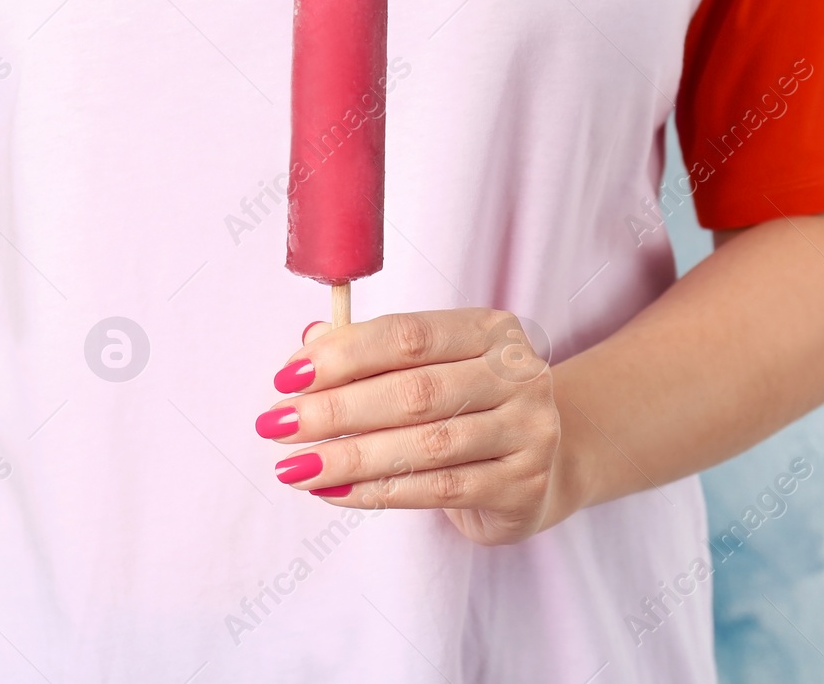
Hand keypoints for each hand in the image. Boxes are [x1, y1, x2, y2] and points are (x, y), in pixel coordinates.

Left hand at [256, 309, 568, 545]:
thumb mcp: (431, 368)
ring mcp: (529, 431)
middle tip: (277, 425)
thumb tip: (307, 343)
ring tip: (295, 466)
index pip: (409, 336)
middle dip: (336, 410)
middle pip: (414, 391)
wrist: (545, 465)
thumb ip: (372, 353)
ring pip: (424, 446)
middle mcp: (519, 375)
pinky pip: (438, 489)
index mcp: (491, 330)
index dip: (344, 355)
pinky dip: (378, 492)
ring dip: (348, 457)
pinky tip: (333, 492)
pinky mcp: (523, 486)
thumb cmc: (470, 406)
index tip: (287, 377)